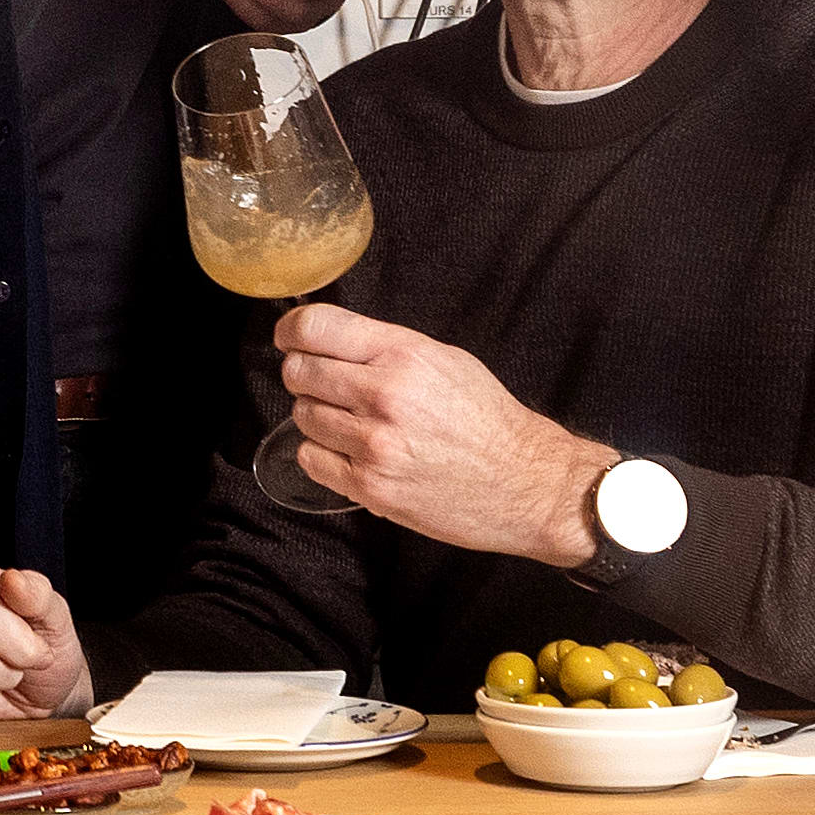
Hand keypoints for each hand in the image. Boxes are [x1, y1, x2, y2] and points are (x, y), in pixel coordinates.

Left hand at [267, 301, 610, 569]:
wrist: (525, 482)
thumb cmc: (487, 419)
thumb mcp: (445, 359)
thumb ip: (386, 346)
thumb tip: (329, 339)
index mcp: (403, 354)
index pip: (315, 328)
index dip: (291, 331)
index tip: (288, 338)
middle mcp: (384, 394)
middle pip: (299, 372)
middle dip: (303, 375)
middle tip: (323, 384)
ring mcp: (374, 443)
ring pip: (303, 416)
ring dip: (316, 416)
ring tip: (349, 422)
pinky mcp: (371, 486)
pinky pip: (311, 459)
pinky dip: (322, 454)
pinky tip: (349, 452)